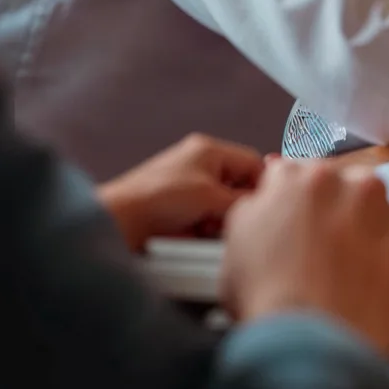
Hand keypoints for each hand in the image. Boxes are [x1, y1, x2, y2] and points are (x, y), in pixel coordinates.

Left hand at [98, 134, 265, 252]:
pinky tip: (198, 237)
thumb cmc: (157, 198)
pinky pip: (209, 220)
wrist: (121, 222)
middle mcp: (201, 166)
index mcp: (209, 150)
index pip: (252, 162)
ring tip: (208, 229)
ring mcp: (191, 189)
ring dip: (221, 221)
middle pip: (238, 187)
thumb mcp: (210, 196)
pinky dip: (208, 230)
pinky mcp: (182, 211)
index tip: (267, 205)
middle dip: (236, 206)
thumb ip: (241, 200)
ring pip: (225, 207)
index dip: (262, 184)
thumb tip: (262, 205)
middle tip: (231, 219)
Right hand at [220, 160, 388, 356]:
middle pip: (349, 190)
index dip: (299, 202)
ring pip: (385, 217)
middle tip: (327, 257)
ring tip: (354, 280)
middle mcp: (355, 186)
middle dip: (340, 216)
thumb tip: (269, 197)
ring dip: (374, 238)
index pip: (303, 174)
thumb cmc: (270, 300)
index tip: (303, 222)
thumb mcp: (237, 241)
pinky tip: (380, 289)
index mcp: (307, 177)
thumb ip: (258, 206)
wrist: (312, 346)